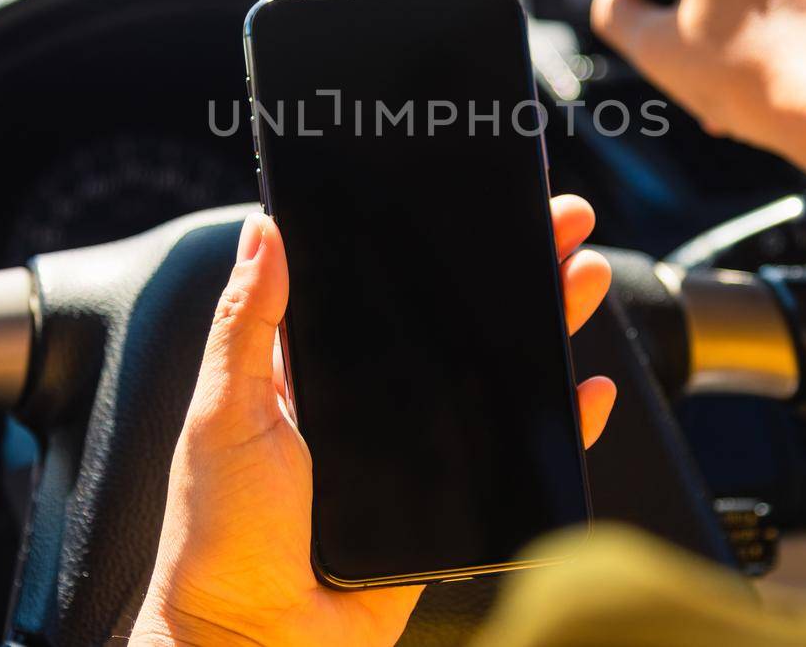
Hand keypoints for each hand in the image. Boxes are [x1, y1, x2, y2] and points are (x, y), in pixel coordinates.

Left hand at [131, 198, 616, 646]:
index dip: (435, 245)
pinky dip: (557, 421)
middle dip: (511, 270)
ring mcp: (417, 452)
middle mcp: (374, 404)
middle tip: (560, 224)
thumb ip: (248, 323)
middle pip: (457, 323)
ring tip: (583, 277)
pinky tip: (583, 388)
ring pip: (495, 376)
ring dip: (545, 325)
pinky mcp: (450, 503)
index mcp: (317, 372)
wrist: (258, 642)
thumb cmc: (222, 537)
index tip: (475, 202)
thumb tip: (264, 231)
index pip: (387, 291)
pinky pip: (514, 453)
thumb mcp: (227, 413)